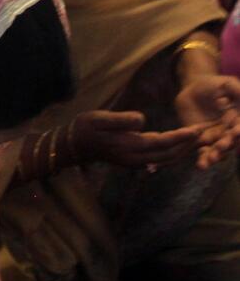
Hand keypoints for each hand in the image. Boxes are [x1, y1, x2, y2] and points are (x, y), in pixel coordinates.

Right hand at [71, 109, 204, 168]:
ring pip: (166, 160)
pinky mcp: (134, 162)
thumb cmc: (84, 128)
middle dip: (188, 146)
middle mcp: (135, 158)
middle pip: (169, 155)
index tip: (197, 130)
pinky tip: (179, 147)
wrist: (73, 145)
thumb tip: (143, 119)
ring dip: (183, 151)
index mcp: (128, 146)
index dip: (180, 137)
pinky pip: (160, 160)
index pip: (161, 142)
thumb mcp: (99, 118)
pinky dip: (173, 154)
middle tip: (206, 135)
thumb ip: (122, 119)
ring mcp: (135, 162)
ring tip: (198, 141)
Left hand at [174, 74, 239, 168]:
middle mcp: (229, 131)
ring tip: (208, 163)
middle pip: (230, 142)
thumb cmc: (214, 84)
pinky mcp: (200, 139)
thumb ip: (237, 91)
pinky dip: (203, 157)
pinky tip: (201, 164)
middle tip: (221, 147)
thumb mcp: (228, 84)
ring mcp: (216, 136)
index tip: (236, 132)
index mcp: (238, 120)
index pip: (239, 128)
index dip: (238, 131)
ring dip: (214, 157)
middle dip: (226, 146)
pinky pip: (202, 150)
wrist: (194, 88)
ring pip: (217, 150)